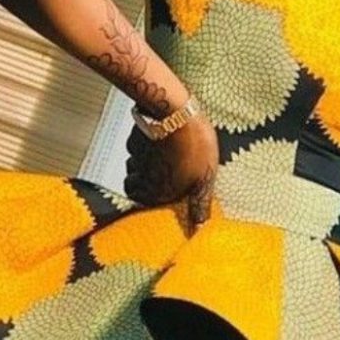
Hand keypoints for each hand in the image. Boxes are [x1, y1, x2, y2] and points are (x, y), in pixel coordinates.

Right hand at [123, 113, 218, 230]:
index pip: (144, 205)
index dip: (154, 198)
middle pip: (134, 186)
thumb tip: (199, 228)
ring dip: (145, 163)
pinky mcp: (136, 139)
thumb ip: (200, 205)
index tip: (166, 193)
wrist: (177, 111)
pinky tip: (161, 140)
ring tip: (165, 156)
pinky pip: (137, 147)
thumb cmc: (194, 145)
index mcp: (159, 193)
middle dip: (145, 181)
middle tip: (163, 175)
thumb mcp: (205, 179)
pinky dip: (145, 145)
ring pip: (134, 166)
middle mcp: (143, 179)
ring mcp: (138, 158)